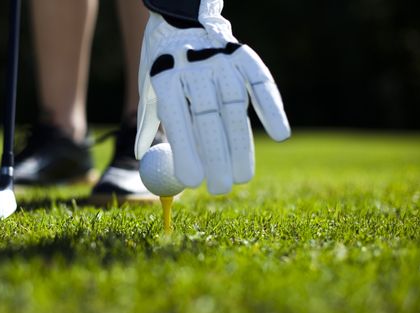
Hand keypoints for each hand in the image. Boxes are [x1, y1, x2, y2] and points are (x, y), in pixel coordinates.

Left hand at [135, 5, 290, 194]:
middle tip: (220, 188)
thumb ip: (147, 121)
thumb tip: (139, 155)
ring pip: (235, 106)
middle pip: (208, 116)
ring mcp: (221, 59)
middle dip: (216, 157)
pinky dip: (272, 109)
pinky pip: (261, 83)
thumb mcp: (150, 87)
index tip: (193, 181)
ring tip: (242, 177)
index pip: (176, 117)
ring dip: (241, 144)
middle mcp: (194, 66)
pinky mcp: (243, 55)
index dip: (186, 150)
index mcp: (166, 76)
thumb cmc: (164, 62)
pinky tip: (280, 135)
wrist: (183, 18)